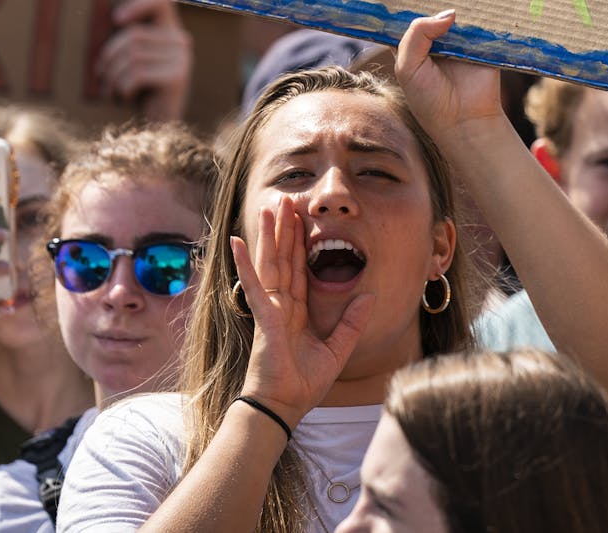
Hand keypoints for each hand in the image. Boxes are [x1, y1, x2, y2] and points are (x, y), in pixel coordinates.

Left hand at [95, 0, 192, 120]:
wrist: (157, 129)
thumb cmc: (138, 91)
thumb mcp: (132, 60)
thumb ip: (127, 39)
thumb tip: (111, 18)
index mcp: (171, 31)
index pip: (161, 1)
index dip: (138, 3)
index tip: (115, 20)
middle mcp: (181, 41)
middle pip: (134, 36)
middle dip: (109, 58)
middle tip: (101, 77)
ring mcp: (183, 59)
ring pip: (132, 56)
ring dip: (113, 77)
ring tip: (109, 91)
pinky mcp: (177, 77)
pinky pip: (137, 73)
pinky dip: (122, 87)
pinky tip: (124, 97)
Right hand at [235, 195, 373, 427]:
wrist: (284, 406)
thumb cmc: (304, 384)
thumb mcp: (337, 350)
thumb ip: (351, 322)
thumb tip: (370, 295)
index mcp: (296, 313)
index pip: (299, 270)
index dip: (300, 244)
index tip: (302, 219)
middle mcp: (281, 306)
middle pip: (284, 259)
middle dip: (286, 229)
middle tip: (287, 200)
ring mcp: (270, 309)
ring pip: (272, 263)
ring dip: (270, 234)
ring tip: (270, 206)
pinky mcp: (264, 316)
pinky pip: (255, 284)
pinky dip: (245, 262)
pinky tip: (237, 241)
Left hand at [392, 10, 502, 142]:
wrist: (464, 121)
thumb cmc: (429, 98)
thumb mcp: (408, 66)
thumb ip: (417, 34)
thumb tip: (450, 13)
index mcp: (415, 43)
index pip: (409, 14)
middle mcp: (439, 38)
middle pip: (436, 7)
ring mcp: (463, 39)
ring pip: (462, 12)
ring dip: (462, 0)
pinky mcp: (485, 43)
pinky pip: (486, 23)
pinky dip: (485, 13)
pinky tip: (481, 0)